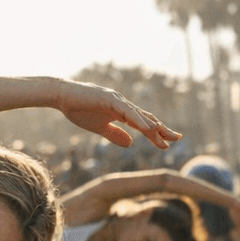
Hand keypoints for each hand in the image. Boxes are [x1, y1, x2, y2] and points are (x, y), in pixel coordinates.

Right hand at [57, 80, 180, 149]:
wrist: (61, 96)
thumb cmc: (78, 109)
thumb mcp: (99, 128)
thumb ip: (115, 135)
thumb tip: (130, 144)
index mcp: (121, 112)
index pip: (143, 124)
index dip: (155, 134)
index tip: (167, 145)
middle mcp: (122, 104)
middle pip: (146, 118)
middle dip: (162, 129)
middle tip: (178, 138)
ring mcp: (116, 100)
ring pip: (139, 115)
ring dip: (154, 126)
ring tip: (167, 136)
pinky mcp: (108, 99)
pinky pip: (127, 111)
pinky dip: (138, 119)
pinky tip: (148, 128)